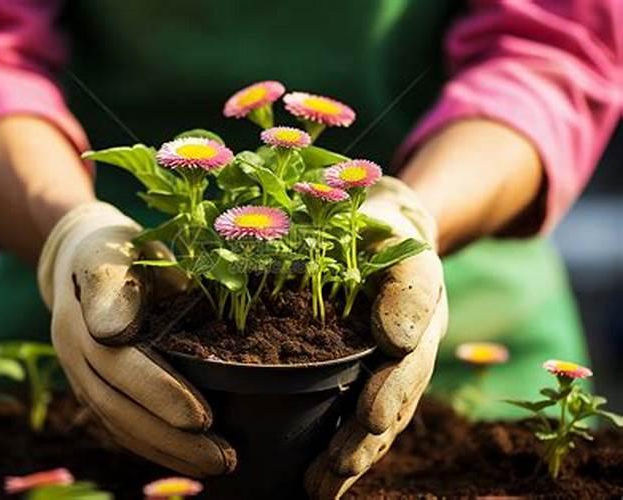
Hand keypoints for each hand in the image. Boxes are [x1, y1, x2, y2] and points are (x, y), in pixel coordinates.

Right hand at [38, 201, 235, 476]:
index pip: (119, 359)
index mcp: (84, 307)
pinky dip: (152, 446)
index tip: (201, 417)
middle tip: (221, 453)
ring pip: (116, 421)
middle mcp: (72, 345)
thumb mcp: (123, 247)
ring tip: (216, 464)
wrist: (77, 256)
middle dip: (170, 433)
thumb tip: (128, 327)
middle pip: (117, 401)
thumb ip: (124, 284)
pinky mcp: (89, 386)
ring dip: (165, 449)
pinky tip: (188, 458)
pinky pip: (116, 423)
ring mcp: (77, 370)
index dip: (158, 390)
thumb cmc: (119, 247)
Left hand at [305, 177, 447, 498]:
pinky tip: (319, 482)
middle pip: (406, 377)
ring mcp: (404, 356)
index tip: (387, 370)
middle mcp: (419, 324)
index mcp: (418, 272)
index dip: (404, 334)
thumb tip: (390, 327)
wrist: (388, 229)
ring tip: (324, 483)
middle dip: (376, 420)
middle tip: (342, 456)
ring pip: (390, 410)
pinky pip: (370, 417)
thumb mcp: (371, 207)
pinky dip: (348, 452)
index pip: (417, 293)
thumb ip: (377, 230)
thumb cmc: (368, 216)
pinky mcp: (380, 374)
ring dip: (360, 450)